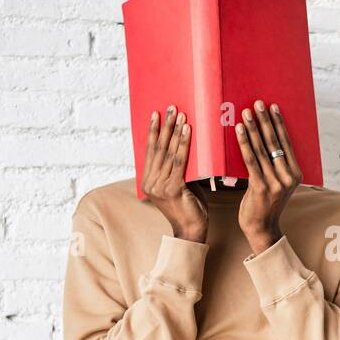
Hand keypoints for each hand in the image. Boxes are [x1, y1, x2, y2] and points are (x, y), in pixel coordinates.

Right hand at [141, 106, 208, 242]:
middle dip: (165, 126)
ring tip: (180, 115)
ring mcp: (160, 186)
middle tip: (170, 107)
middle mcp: (150, 183)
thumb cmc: (189, 207)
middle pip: (158, 148)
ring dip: (175, 131)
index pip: (150, 151)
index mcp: (148, 181)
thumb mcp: (180, 184)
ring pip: (168, 153)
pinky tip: (188, 131)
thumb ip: (179, 169)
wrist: (192, 231)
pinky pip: (179, 162)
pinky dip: (184, 144)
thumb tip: (186, 146)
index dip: (154, 132)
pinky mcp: (172, 189)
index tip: (156, 114)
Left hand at [235, 99, 301, 254]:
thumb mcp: (275, 182)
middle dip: (265, 121)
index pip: (287, 143)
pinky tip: (238, 131)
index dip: (279, 123)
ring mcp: (276, 183)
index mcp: (295, 173)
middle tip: (257, 103)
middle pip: (275, 143)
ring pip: (262, 149)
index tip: (272, 107)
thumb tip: (261, 140)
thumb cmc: (264, 203)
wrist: (261, 228)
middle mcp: (288, 177)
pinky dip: (244, 143)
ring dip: (253, 128)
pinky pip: (251, 160)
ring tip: (245, 113)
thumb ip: (272, 165)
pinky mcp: (261, 187)